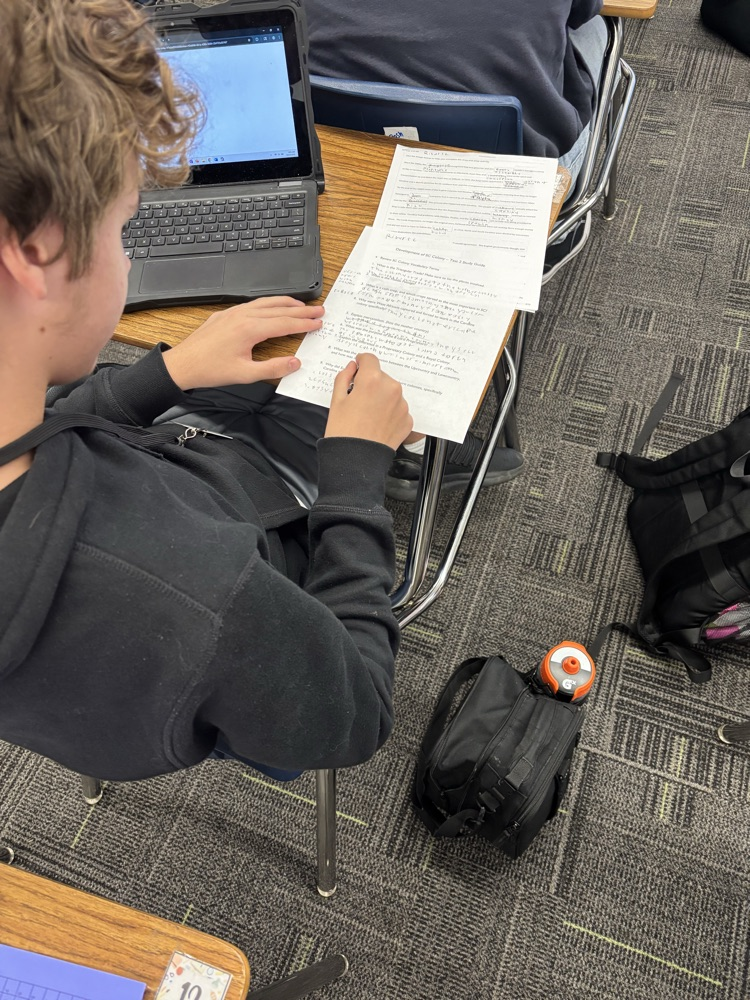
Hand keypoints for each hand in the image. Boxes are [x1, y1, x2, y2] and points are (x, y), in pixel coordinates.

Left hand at [162, 297, 323, 390]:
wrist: (183, 364)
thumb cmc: (210, 370)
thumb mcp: (245, 375)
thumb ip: (273, 368)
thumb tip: (295, 362)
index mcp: (249, 330)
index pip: (284, 323)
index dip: (304, 324)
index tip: (318, 323)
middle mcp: (242, 316)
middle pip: (279, 309)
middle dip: (301, 310)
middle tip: (319, 310)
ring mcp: (233, 313)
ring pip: (265, 303)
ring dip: (286, 303)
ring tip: (301, 305)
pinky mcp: (225, 315)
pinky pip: (252, 304)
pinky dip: (269, 303)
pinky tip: (272, 306)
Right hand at [325, 353, 412, 448]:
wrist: (357, 459)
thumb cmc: (343, 431)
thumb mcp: (336, 400)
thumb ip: (344, 377)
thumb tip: (352, 367)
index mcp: (372, 380)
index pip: (370, 359)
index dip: (362, 363)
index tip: (359, 368)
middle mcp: (391, 389)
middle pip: (381, 376)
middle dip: (371, 383)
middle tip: (359, 400)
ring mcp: (402, 405)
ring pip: (391, 393)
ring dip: (382, 398)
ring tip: (368, 414)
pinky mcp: (408, 419)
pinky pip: (398, 409)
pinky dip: (389, 413)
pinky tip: (378, 423)